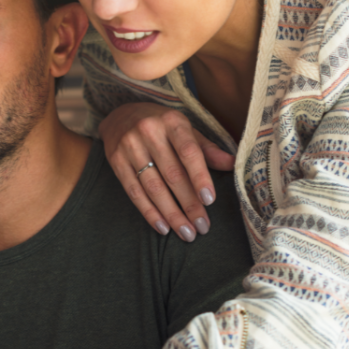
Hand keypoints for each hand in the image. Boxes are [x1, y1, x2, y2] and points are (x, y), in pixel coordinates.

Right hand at [98, 103, 234, 242]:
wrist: (119, 115)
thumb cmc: (161, 125)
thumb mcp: (184, 128)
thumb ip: (206, 148)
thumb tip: (233, 164)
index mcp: (172, 121)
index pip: (189, 152)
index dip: (199, 177)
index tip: (209, 200)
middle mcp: (149, 132)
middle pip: (172, 174)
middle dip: (189, 204)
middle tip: (202, 227)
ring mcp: (130, 147)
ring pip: (153, 187)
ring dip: (171, 214)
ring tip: (186, 232)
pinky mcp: (116, 162)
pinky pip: (134, 192)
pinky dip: (149, 212)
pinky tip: (163, 227)